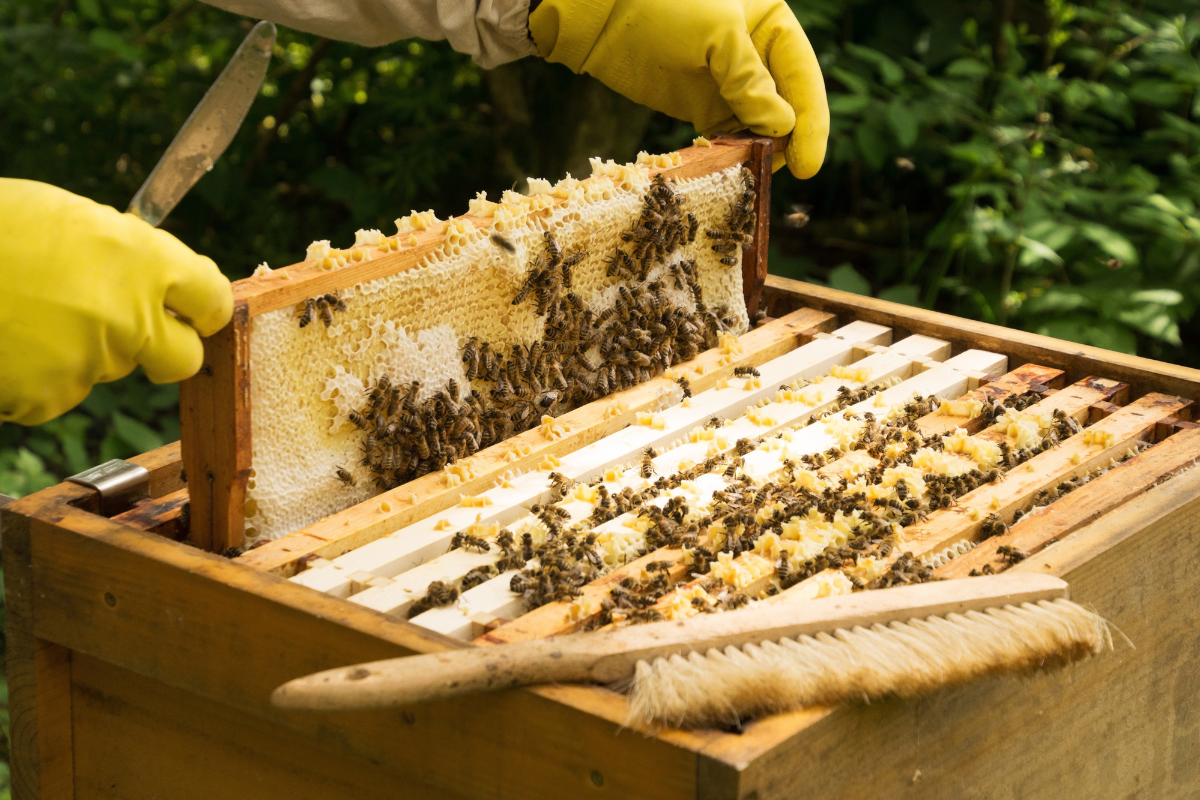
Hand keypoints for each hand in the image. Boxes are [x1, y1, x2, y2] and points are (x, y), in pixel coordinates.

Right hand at [0, 179, 232, 425]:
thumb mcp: (68, 219)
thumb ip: (122, 254)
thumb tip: (149, 274)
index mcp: (141, 259)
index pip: (213, 299)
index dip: (204, 308)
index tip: (195, 311)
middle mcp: (129, 315)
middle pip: (183, 358)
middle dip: (165, 350)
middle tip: (128, 332)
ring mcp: (91, 361)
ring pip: (109, 370)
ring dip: (81, 353)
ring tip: (27, 316)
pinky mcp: (50, 397)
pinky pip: (58, 393)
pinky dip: (36, 378)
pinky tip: (7, 343)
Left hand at [529, 0, 828, 178]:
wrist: (601, 16)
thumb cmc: (663, 7)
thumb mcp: (717, 34)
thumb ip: (750, 80)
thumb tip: (781, 128)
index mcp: (771, 24)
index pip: (803, 76)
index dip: (810, 122)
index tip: (806, 167)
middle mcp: (757, 54)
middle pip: (786, 106)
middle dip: (786, 141)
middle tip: (777, 173)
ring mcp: (729, 82)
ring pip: (759, 126)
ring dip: (759, 152)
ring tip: (753, 174)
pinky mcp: (702, 105)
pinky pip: (728, 136)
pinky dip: (732, 153)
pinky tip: (730, 169)